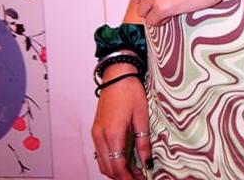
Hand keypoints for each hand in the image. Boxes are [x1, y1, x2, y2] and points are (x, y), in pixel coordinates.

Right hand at [90, 62, 150, 179]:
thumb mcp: (141, 117)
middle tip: (138, 177)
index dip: (129, 178)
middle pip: (108, 169)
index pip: (118, 167)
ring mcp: (96, 133)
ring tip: (132, 171)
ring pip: (102, 163)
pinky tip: (123, 159)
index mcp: (112, 134)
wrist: (117, 74)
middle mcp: (100, 136)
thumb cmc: (129, 91)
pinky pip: (100, 153)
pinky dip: (110, 161)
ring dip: (115, 171)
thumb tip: (147, 162)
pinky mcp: (96, 130)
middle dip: (122, 177)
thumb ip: (143, 142)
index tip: (141, 179)